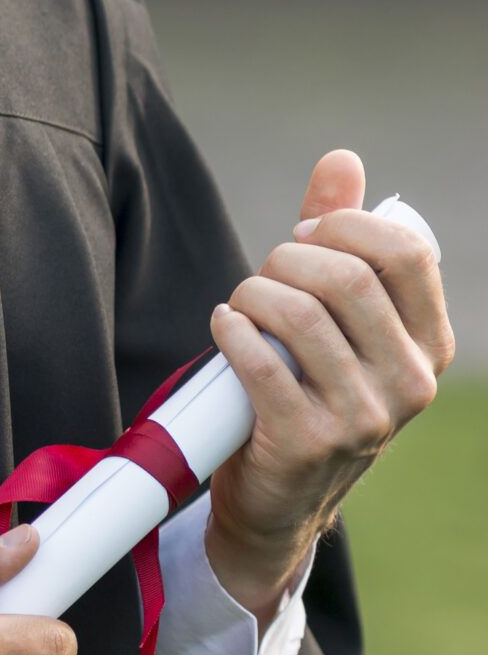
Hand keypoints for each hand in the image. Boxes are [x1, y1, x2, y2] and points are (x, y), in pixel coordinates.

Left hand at [206, 149, 454, 622]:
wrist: (280, 495)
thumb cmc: (306, 385)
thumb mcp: (336, 315)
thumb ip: (340, 236)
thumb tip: (342, 159)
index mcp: (429, 343)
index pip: (406, 250)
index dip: (341, 223)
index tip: (302, 233)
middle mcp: (411, 382)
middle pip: (343, 274)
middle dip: (283, 257)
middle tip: (262, 277)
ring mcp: (365, 418)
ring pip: (297, 312)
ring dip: (250, 294)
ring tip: (240, 306)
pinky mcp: (308, 441)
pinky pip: (259, 360)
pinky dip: (229, 330)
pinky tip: (224, 327)